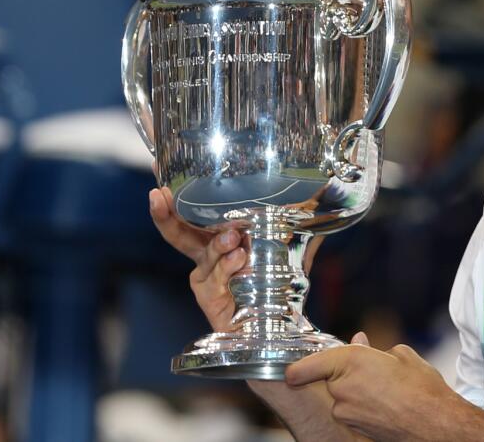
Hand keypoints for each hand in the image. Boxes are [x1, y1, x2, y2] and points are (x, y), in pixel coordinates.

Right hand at [147, 187, 322, 331]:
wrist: (280, 318)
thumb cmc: (279, 277)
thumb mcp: (291, 239)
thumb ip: (300, 214)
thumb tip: (325, 185)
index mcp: (218, 235)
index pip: (192, 210)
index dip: (175, 191)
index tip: (158, 165)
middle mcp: (207, 254)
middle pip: (177, 232)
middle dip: (165, 213)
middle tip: (161, 195)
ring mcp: (206, 276)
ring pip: (206, 254)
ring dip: (219, 245)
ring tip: (233, 237)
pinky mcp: (210, 297)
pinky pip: (216, 278)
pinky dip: (228, 268)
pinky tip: (240, 260)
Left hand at [285, 333, 474, 440]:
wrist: (435, 423)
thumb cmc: (422, 388)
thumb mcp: (402, 355)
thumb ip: (373, 350)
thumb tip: (360, 343)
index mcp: (351, 361)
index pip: (305, 367)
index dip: (297, 368)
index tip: (294, 370)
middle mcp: (342, 388)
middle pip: (330, 378)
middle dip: (345, 374)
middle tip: (370, 371)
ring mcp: (346, 411)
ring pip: (341, 396)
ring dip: (355, 391)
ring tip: (385, 389)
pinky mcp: (354, 427)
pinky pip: (351, 410)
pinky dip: (363, 405)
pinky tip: (386, 402)